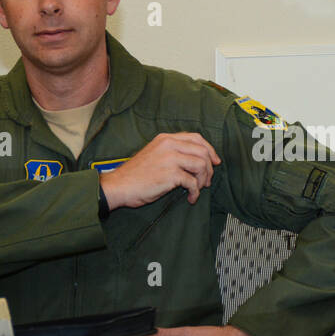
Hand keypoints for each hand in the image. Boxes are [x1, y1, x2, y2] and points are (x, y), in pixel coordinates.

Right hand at [100, 132, 221, 208]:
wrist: (119, 185)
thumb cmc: (135, 175)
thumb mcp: (154, 153)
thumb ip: (172, 152)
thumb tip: (196, 160)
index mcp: (166, 138)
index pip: (196, 137)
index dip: (210, 150)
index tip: (215, 161)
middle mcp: (169, 145)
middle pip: (203, 151)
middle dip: (209, 168)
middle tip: (206, 180)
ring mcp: (170, 158)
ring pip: (201, 165)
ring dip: (203, 180)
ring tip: (198, 189)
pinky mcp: (171, 174)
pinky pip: (193, 182)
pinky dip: (195, 192)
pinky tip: (190, 198)